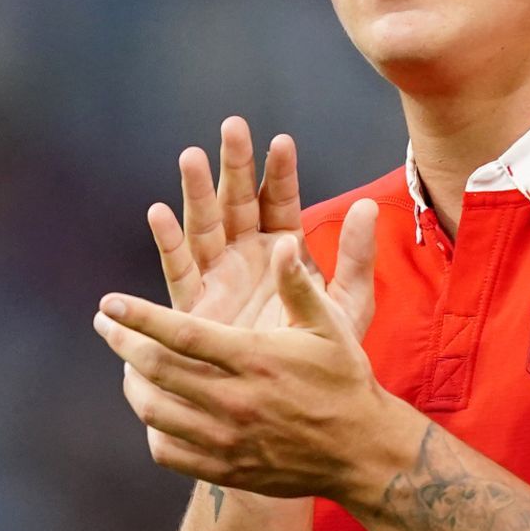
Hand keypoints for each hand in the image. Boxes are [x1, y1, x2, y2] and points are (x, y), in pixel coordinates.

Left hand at [94, 235, 423, 499]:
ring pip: (155, 411)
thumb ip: (299, 285)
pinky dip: (152, 427)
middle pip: (157, 370)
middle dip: (122, 342)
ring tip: (127, 363)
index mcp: (255, 359)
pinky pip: (168, 450)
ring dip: (132, 383)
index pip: (182, 334)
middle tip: (106, 325)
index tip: (110, 303)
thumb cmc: (344, 379)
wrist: (359, 450)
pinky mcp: (225, 467)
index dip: (140, 317)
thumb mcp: (329, 325)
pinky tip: (155, 408)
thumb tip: (283, 242)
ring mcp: (227, 438)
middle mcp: (235, 400)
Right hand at [147, 116, 375, 338]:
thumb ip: (356, 256)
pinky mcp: (195, 305)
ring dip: (197, 191)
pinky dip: (169, 242)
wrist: (290, 403)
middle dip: (235, 164)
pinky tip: (160, 213)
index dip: (280, 172)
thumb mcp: (348, 302)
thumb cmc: (323, 354)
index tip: (283, 141)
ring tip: (191, 157)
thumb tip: (369, 205)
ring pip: (205, 224)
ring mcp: (220, 275)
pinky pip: (180, 268)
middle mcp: (247, 254)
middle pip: (238, 200)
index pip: (280, 200)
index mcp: (283, 249)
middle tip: (232, 127)